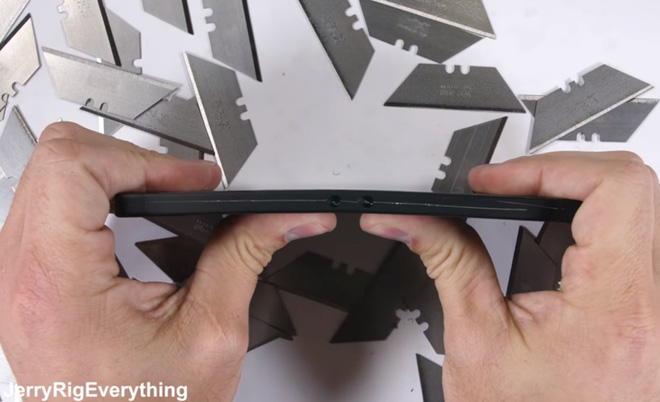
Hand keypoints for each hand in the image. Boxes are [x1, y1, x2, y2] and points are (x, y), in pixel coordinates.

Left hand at [0, 123, 335, 400]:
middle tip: (183, 184)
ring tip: (165, 194)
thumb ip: (246, 255)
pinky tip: (133, 214)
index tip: (192, 182)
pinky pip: (50, 206)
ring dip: (115, 174)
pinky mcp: (29, 280)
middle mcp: (22, 275)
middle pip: (59, 158)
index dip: (146, 159)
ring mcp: (18, 277)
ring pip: (51, 175)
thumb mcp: (211, 333)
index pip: (76, 166)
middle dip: (134, 159)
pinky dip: (98, 196)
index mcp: (57, 282)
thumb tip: (280, 218)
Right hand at [362, 152, 659, 400]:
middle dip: (556, 172)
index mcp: (620, 307)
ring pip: (640, 206)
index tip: (494, 183)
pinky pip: (638, 236)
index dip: (543, 167)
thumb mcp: (477, 344)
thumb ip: (449, 264)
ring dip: (576, 191)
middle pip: (632, 185)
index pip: (611, 188)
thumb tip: (416, 222)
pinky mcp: (652, 308)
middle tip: (505, 186)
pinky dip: (593, 220)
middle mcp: (657, 303)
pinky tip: (555, 234)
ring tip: (522, 203)